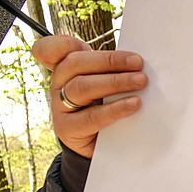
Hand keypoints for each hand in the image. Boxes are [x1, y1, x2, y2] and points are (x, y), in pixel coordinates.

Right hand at [33, 35, 147, 157]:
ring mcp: (60, 107)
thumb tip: (138, 63)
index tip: (85, 44)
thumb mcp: (104, 86)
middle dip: (109, 61)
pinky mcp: (69, 129)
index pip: (52, 50)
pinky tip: (134, 104)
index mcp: (65, 69)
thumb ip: (110, 72)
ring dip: (115, 82)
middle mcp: (59, 85)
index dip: (61, 43)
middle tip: (138, 63)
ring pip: (82, 87)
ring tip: (141, 82)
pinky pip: (92, 116)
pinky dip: (115, 109)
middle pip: (75, 64)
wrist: (98, 147)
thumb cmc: (104, 109)